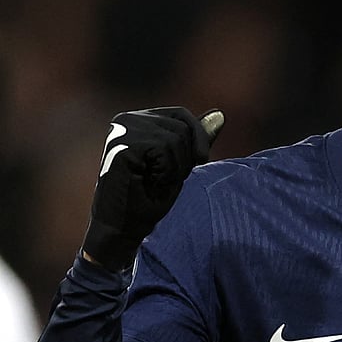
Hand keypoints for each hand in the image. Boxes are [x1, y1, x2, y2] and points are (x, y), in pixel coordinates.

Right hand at [82, 107, 224, 270]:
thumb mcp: (180, 164)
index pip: (181, 115)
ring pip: (176, 138)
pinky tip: (148, 182)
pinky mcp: (121, 143)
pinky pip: (164, 148)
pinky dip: (166, 171)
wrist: (123, 227)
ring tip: (154, 181)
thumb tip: (221, 114)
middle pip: (182, 126)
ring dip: (175, 167)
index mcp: (137, 120)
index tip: (200, 161)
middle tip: (162, 178)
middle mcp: (126, 119)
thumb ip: (196, 139)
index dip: (198, 137)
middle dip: (185, 158)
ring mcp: (122, 130)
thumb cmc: (149, 198)